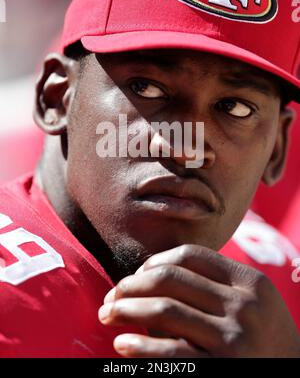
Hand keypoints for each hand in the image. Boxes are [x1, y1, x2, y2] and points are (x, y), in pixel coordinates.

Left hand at [99, 245, 299, 357]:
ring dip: (127, 310)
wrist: (292, 377)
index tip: (136, 274)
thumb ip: (214, 285)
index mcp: (250, 281)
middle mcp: (245, 306)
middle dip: (132, 284)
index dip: (155, 261)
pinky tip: (121, 344)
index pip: (190, 256)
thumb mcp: (251, 302)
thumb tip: (150, 274)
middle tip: (112, 295)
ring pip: (165, 310)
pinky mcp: (223, 371)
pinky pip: (171, 353)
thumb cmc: (262, 338)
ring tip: (107, 314)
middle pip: (171, 278)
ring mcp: (236, 339)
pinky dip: (140, 346)